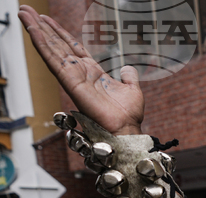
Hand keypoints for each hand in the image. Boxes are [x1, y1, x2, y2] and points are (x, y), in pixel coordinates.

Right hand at [19, 6, 143, 135]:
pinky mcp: (70, 82)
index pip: (72, 47)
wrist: (126, 128)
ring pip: (51, 49)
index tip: (47, 20)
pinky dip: (42, 45)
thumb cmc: (128, 115)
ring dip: (37, 30)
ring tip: (24, 14)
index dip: (60, 33)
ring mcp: (73, 76)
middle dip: (43, 27)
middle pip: (57, 44)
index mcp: (92, 72)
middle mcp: (80, 72)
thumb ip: (129, 76)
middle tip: (27, 10)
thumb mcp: (132, 89)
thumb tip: (128, 68)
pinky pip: (53, 60)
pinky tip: (33, 31)